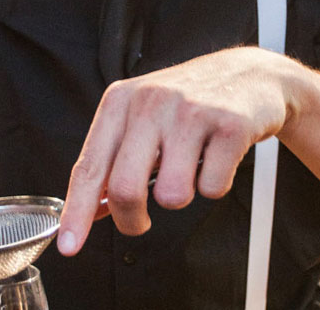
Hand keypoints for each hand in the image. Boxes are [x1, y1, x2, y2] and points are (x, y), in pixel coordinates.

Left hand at [57, 46, 297, 255]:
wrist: (250, 74)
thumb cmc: (189, 102)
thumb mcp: (142, 116)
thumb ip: (115, 158)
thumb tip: (91, 210)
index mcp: (121, 101)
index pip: (90, 166)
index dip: (77, 212)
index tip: (69, 245)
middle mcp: (152, 102)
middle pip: (124, 188)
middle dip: (131, 220)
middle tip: (140, 223)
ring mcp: (192, 112)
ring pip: (172, 195)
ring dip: (182, 195)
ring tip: (191, 168)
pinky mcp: (230, 126)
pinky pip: (213, 188)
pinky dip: (216, 184)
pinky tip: (218, 157)